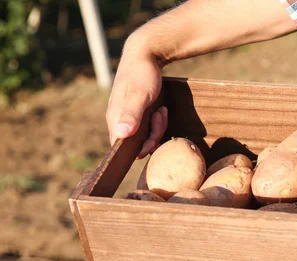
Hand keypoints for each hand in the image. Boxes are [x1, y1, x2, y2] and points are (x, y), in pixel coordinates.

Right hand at [106, 33, 167, 158]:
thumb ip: (131, 115)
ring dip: (158, 126)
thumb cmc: (141, 74)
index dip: (138, 148)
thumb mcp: (139, 95)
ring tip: (161, 110)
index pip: (120, 146)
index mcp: (114, 118)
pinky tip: (161, 109)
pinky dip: (158, 120)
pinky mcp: (138, 113)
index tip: (153, 140)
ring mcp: (128, 116)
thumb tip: (121, 135)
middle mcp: (119, 119)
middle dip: (152, 135)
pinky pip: (149, 126)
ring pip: (145, 135)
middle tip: (160, 116)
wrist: (145, 54)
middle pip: (136, 143)